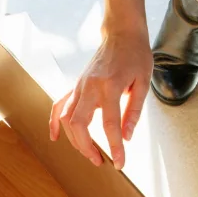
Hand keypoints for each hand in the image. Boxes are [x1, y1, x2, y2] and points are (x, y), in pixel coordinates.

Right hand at [50, 29, 151, 169]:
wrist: (121, 33)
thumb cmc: (135, 56)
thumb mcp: (143, 82)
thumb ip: (134, 111)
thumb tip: (126, 136)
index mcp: (110, 86)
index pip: (109, 124)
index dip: (114, 146)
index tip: (120, 163)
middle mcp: (90, 87)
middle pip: (79, 125)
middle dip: (87, 147)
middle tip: (100, 161)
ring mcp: (79, 87)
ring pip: (67, 119)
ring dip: (74, 140)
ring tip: (89, 153)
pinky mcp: (75, 87)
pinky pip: (58, 107)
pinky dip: (54, 123)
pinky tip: (54, 137)